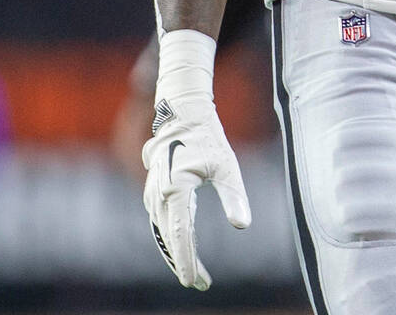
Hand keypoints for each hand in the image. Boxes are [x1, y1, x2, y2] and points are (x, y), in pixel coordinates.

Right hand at [142, 31, 250, 289]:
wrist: (182, 113)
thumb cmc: (207, 137)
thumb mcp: (226, 164)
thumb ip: (234, 195)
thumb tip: (242, 225)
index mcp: (176, 190)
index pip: (180, 236)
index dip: (187, 262)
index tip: (196, 282)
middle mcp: (159, 195)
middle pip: (168, 239)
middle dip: (182, 262)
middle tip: (199, 282)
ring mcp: (153, 193)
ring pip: (161, 232)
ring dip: (174, 252)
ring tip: (192, 271)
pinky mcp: (154, 190)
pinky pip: (159, 222)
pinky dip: (168, 238)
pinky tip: (179, 250)